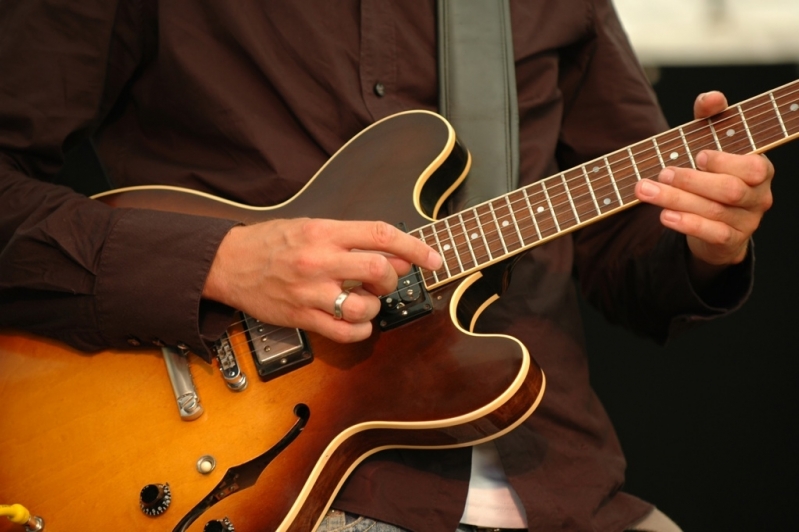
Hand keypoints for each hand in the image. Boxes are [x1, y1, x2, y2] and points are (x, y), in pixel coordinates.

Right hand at [202, 218, 441, 342]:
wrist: (227, 263)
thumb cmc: (271, 243)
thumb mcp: (312, 227)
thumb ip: (353, 240)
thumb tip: (396, 257)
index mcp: (324, 232)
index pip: (381, 235)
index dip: (415, 247)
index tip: (434, 258)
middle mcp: (319, 260)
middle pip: (379, 271)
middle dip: (391, 279)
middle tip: (383, 281)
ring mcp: (310, 292)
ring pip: (365, 308)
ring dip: (375, 308)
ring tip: (364, 302)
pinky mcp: (301, 317)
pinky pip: (345, 332)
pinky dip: (362, 331)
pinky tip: (358, 322)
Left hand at [635, 91, 773, 280]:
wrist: (713, 222)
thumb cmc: (712, 173)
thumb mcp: (711, 142)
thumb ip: (711, 117)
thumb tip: (711, 98)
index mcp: (759, 170)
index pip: (753, 167)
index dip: (726, 162)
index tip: (698, 155)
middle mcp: (758, 196)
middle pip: (730, 191)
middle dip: (692, 181)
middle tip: (662, 173)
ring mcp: (746, 221)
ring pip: (715, 212)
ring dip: (677, 200)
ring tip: (646, 190)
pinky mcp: (730, 242)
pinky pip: (711, 234)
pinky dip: (686, 224)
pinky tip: (664, 216)